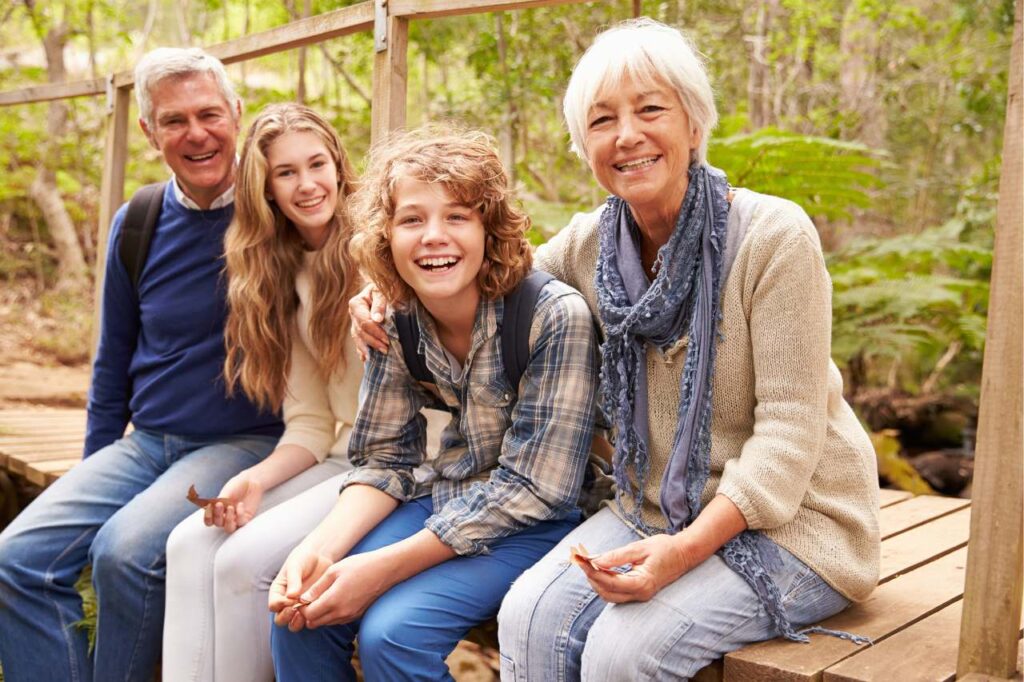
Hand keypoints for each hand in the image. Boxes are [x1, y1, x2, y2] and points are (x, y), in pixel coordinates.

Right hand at [204, 472, 263, 532]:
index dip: (207, 517)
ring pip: (229, 528)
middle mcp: (226, 517)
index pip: (209, 521)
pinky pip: (241, 523)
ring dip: (228, 519)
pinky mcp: (246, 519)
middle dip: (217, 515)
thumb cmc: (237, 486)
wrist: (251, 481)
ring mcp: (236, 519)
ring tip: (230, 507)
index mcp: (218, 511)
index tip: (209, 507)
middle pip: (218, 524)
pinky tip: (240, 504)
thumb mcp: (226, 492)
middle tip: (219, 504)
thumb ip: (219, 501)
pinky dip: (240, 515)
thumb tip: (211, 507)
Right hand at [269, 544, 333, 630]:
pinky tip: (318, 610)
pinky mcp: (312, 608)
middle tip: (296, 609)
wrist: (320, 556)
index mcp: (278, 592)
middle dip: (287, 617)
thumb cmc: (303, 558)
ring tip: (306, 614)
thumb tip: (290, 597)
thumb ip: (293, 580)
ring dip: (298, 623)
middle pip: (280, 620)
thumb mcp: (295, 566)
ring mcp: (299, 607)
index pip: (273, 605)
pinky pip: (310, 620)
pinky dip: (312, 619)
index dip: (280, 605)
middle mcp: (286, 603)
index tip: (291, 599)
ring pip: (293, 624)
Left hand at [299, 550, 394, 627]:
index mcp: (333, 601)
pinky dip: (331, 614)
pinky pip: (337, 620)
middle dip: (308, 613)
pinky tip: (334, 599)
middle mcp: (341, 613)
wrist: (384, 569)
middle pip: (315, 622)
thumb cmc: (358, 566)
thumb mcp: (334, 571)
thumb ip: (316, 588)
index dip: (301, 608)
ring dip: (319, 614)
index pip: (308, 615)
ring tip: (321, 597)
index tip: (302, 597)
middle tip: (310, 598)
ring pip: (326, 623)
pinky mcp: (356, 615)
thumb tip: (302, 600)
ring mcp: (350, 616)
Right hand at [349, 283, 388, 359]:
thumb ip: (380, 304)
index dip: (375, 332)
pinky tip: (365, 358)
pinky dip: (361, 349)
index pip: (364, 322)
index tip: (387, 339)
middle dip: (373, 341)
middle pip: (360, 332)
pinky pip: (358, 340)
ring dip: (367, 347)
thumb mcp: (384, 291)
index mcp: (356, 303)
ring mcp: (354, 321)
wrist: (385, 285)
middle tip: (386, 348)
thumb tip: (377, 319)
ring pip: (358, 337)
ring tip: (378, 355)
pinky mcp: (359, 327)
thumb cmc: (386, 287)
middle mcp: (353, 313)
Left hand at [578, 534, 696, 602]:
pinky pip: (616, 592)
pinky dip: (605, 581)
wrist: (685, 553)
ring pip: (609, 595)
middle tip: (580, 559)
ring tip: (587, 562)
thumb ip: (617, 556)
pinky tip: (599, 568)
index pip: (610, 582)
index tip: (580, 559)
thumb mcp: (639, 548)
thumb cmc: (665, 548)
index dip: (592, 571)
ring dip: (596, 580)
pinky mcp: (639, 592)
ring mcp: (640, 595)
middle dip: (591, 577)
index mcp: (642, 583)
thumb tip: (595, 560)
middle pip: (606, 593)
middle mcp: (640, 594)